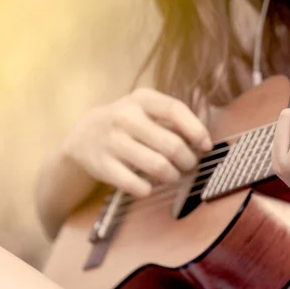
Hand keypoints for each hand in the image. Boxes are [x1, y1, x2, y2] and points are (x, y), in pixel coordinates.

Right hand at [61, 88, 212, 196]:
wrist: (82, 136)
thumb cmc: (128, 124)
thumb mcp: (146, 110)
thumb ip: (174, 121)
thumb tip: (204, 143)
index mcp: (141, 99)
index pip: (175, 110)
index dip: (196, 130)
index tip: (206, 146)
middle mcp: (125, 116)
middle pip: (172, 145)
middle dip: (188, 161)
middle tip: (188, 165)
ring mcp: (112, 141)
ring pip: (158, 167)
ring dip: (172, 176)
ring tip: (172, 175)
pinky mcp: (102, 165)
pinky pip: (137, 185)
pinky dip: (148, 189)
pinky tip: (148, 186)